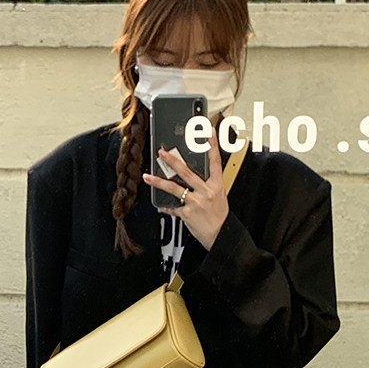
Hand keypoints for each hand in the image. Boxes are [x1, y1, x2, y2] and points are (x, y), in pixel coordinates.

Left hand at [142, 125, 228, 249]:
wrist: (220, 235)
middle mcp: (206, 191)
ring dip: (158, 182)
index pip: (215, 161)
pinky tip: (160, 205)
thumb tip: (194, 176)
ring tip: (148, 177)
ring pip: (174, 188)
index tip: (207, 132)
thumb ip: (208, 184)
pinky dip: (165, 207)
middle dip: (172, 161)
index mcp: (216, 185)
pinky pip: (172, 208)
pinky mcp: (187, 214)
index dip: (212, 146)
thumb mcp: (219, 195)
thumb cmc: (219, 215)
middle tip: (161, 153)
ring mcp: (196, 202)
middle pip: (187, 172)